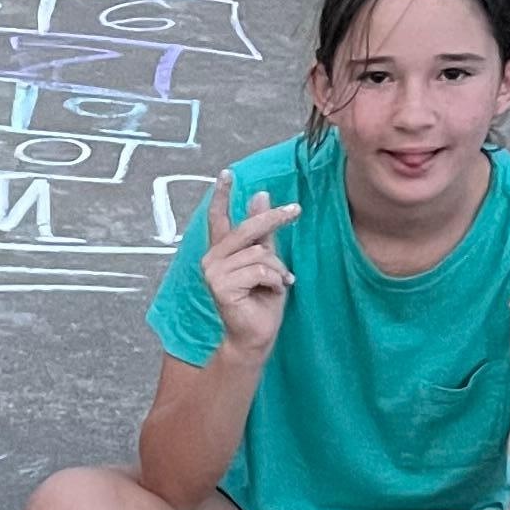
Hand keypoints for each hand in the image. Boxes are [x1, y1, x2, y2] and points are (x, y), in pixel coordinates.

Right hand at [201, 189, 295, 358]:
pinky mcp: (221, 287)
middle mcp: (212, 259)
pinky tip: (273, 292)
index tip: (227, 173)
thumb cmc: (262, 302)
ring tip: (278, 284)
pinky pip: (259, 270)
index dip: (221, 195)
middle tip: (296, 210)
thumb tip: (260, 195)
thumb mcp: (268, 262)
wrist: (256, 336)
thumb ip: (262, 233)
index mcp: (222, 252)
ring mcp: (213, 273)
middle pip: (247, 229)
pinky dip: (274, 281)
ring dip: (278, 269)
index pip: (218, 218)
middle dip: (274, 219)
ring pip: (259, 254)